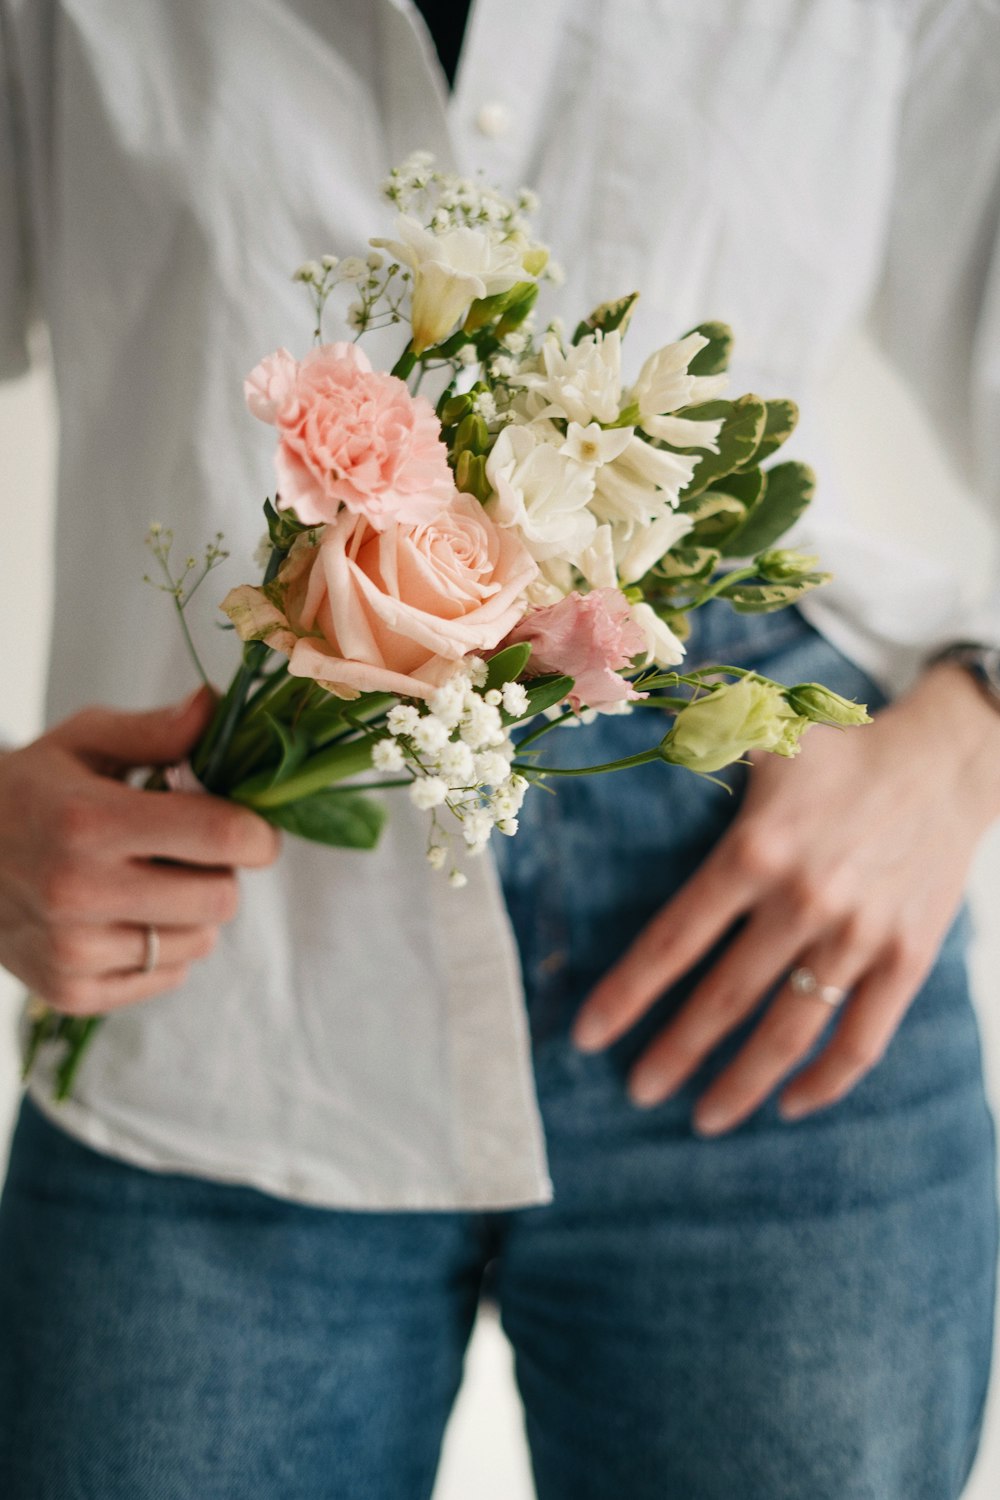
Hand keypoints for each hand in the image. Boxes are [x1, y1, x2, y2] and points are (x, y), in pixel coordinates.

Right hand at [0, 687, 280, 1015]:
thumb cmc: (27, 791)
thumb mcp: (81, 742)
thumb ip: (155, 730)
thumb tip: (214, 706)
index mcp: (88, 820)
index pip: (219, 835)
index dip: (257, 832)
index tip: (256, 829)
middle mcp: (78, 891)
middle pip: (220, 898)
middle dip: (222, 871)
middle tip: (189, 852)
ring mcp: (71, 950)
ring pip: (200, 941)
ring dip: (193, 912)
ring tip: (150, 882)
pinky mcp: (69, 992)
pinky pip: (168, 977)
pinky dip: (163, 950)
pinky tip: (126, 917)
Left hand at [571, 662, 999, 1132]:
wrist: (948, 762)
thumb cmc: (841, 755)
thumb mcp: (761, 734)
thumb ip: (693, 743)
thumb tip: (623, 723)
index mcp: (755, 851)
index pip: (675, 940)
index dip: (627, 994)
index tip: (588, 1036)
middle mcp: (803, 901)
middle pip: (722, 1000)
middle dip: (672, 1054)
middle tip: (636, 1091)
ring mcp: (859, 936)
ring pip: (789, 1033)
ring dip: (741, 1084)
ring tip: (702, 1119)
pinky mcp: (908, 959)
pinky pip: (863, 1039)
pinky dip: (827, 1082)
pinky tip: (791, 1105)